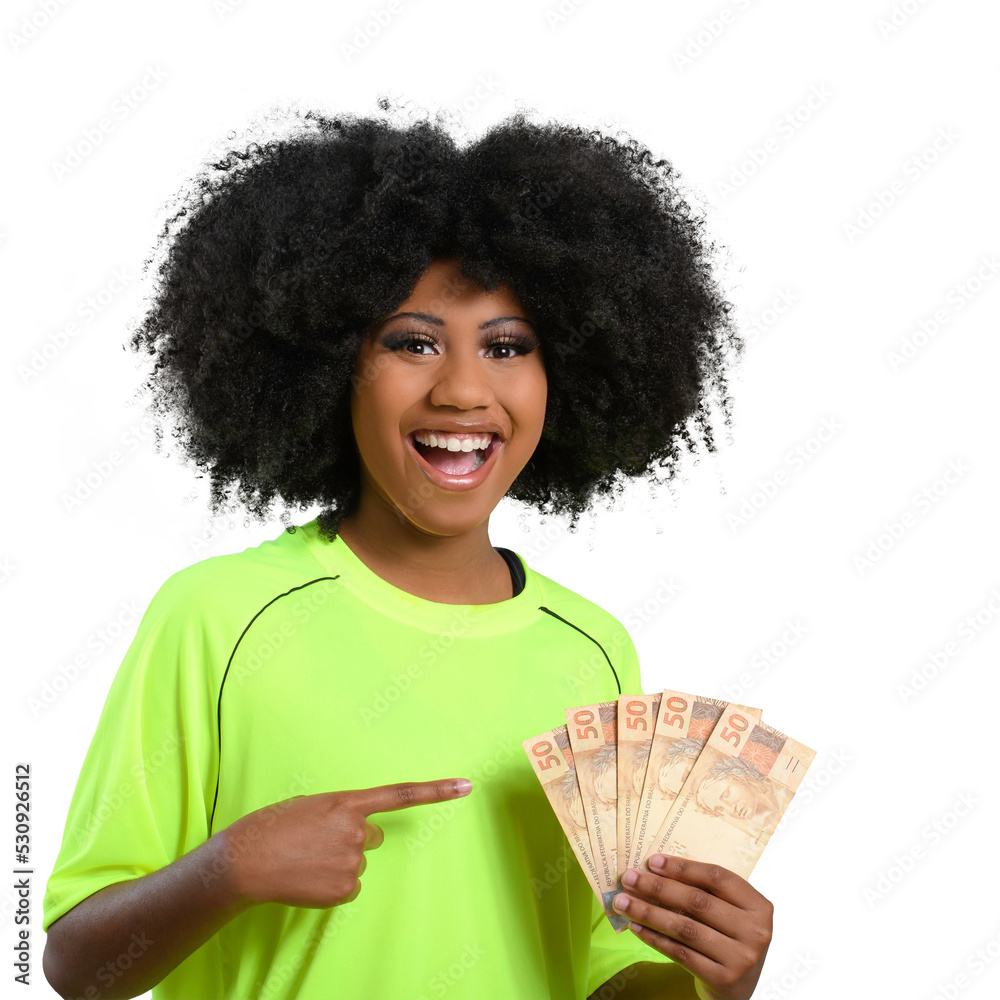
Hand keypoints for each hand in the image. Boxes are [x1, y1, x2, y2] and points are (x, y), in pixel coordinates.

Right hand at [218, 778, 472, 908]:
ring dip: (336, 862)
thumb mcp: (310, 805)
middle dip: (350, 839)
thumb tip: (359, 832)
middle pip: (371, 837)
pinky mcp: (344, 889)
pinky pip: (348, 886)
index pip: (402, 794)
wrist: (244, 862)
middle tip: (316, 841)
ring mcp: (352, 861)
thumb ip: (341, 812)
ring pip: (356, 863)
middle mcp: (357, 830)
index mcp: (347, 802)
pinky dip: (331, 884)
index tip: (467, 785)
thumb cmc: (271, 826)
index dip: (437, 791)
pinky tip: (307, 878)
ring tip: (304, 859)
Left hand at [611, 854, 771, 999]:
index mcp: (759, 906)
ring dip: (649, 912)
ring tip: (624, 902)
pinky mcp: (723, 979)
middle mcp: (755, 932)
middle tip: (629, 878)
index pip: (717, 877)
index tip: (653, 861)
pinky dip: (654, 937)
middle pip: (698, 901)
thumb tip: (656, 868)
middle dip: (658, 887)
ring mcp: (740, 958)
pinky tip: (636, 926)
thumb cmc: (729, 939)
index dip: (683, 867)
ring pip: (685, 927)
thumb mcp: (729, 912)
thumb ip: (705, 891)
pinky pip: (680, 952)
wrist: (738, 988)